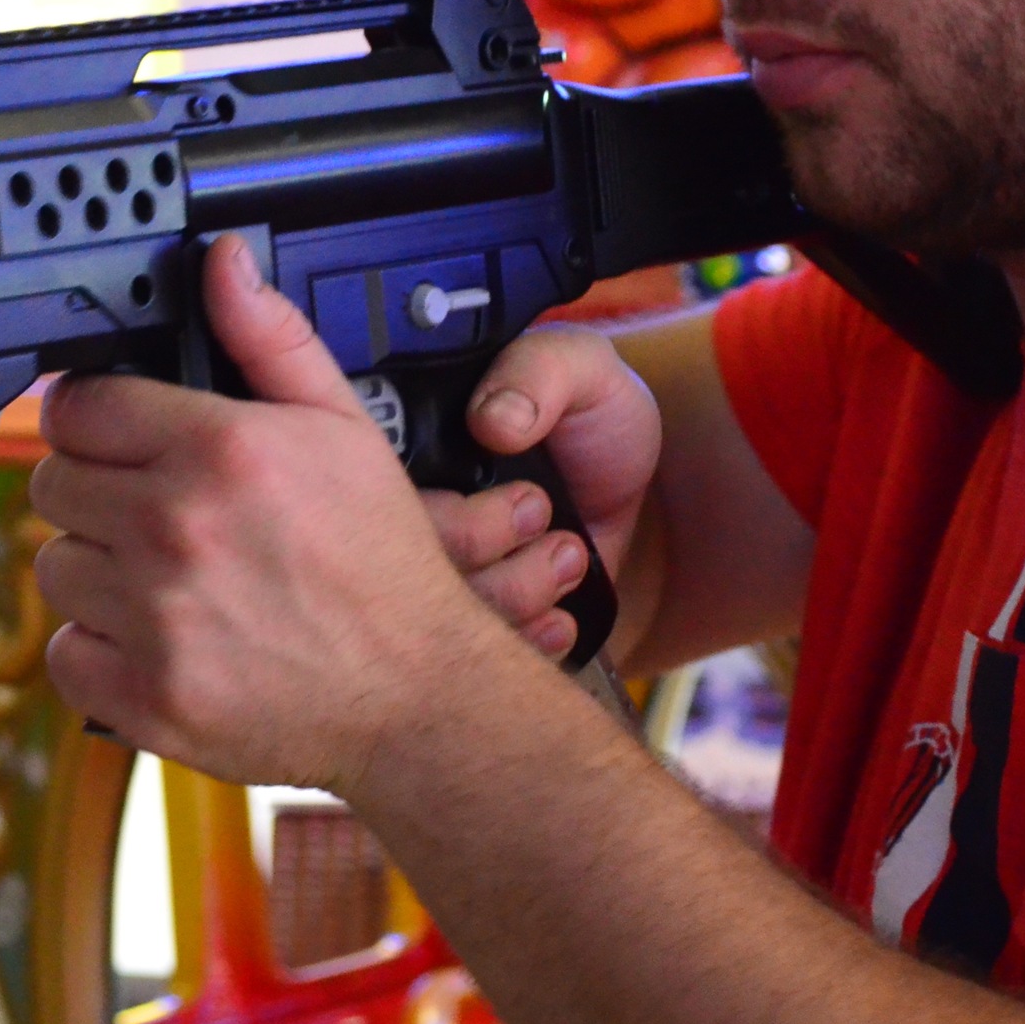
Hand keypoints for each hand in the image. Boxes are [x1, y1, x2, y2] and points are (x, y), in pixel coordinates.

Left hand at [32, 235, 509, 790]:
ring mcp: (153, 617)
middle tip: (159, 509)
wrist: (416, 692)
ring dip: (99, 570)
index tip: (123, 434)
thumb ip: (269, 340)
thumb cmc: (383, 563)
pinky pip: (66, 652)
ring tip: (168, 577)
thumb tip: (223, 265)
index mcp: (221, 450)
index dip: (100, 415)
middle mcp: (175, 528)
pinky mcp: (141, 694)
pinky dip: (102, 648)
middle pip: (54, 482)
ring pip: (55, 568)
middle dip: (100, 489)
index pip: (81, 404)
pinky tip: (161, 635)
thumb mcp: (345, 427)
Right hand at [422, 324, 660, 660]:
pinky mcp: (484, 618)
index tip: (518, 500)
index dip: (439, 511)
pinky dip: (524, 641)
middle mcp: (411, 517)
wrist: (649, 483)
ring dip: (512, 597)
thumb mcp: (579, 369)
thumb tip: (494, 421)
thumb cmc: (599, 415)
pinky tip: (561, 617)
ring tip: (568, 554)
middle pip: (397, 566)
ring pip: (438, 618)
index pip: (375, 495)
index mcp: (412, 447)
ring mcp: (446, 572)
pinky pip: (476, 654)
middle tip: (543, 515)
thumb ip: (539, 374)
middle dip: (480, 553)